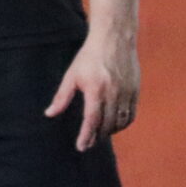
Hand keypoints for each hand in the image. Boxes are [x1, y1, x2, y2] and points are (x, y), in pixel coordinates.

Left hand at [46, 29, 140, 151]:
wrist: (114, 39)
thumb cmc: (89, 57)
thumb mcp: (71, 75)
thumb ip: (62, 97)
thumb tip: (50, 114)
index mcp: (96, 89)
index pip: (91, 120)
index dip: (87, 135)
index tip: (81, 147)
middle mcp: (113, 93)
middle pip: (107, 124)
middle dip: (97, 136)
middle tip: (88, 143)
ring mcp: (127, 92)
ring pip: (121, 121)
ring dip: (110, 131)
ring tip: (99, 134)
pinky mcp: (135, 90)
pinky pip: (131, 114)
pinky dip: (123, 123)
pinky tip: (113, 125)